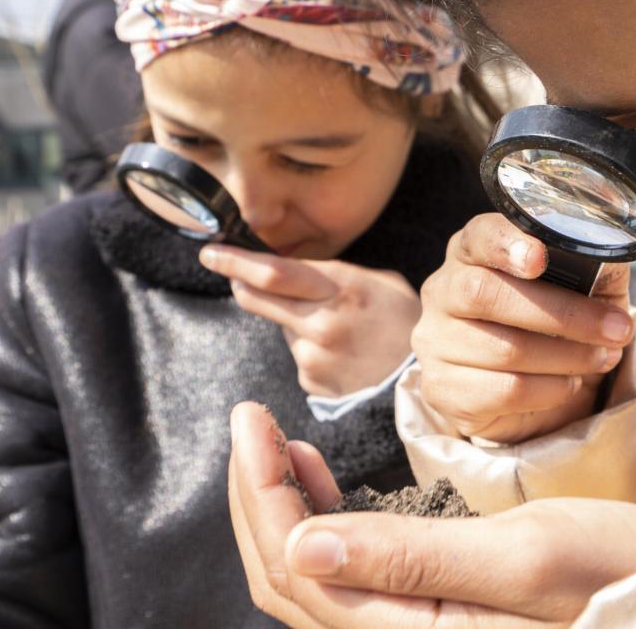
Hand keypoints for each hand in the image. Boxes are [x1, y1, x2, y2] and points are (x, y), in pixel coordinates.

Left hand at [201, 245, 419, 396]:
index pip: (273, 272)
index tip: (210, 252)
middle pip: (259, 298)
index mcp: (342, 289)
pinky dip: (315, 355)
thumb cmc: (407, 325)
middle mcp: (322, 322)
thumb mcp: (382, 283)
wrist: (426, 383)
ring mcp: (314, 357)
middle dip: (239, 282)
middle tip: (232, 274)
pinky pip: (302, 360)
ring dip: (298, 325)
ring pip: (286, 329)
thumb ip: (336, 276)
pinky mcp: (313, 384)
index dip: (235, 261)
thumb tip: (294, 274)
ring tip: (342, 333)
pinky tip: (345, 358)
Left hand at [229, 402, 635, 627]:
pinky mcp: (433, 617)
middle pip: (290, 578)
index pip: (298, 566)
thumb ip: (408, 558)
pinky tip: (323, 484)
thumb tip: (301, 545)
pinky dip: (325, 527)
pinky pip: (352, 581)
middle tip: (251, 421)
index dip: (261, 491)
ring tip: (278, 444)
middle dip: (258, 496)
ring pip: (314, 582)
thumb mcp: (522, 555)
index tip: (252, 419)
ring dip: (285, 510)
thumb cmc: (621, 575)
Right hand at [411, 214, 635, 442]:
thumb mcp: (583, 289)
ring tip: (602, 358)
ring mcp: (436, 343)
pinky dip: (550, 390)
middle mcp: (443, 292)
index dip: (507, 244)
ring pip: (504, 348)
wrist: (531, 396)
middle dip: (563, 313)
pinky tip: (568, 384)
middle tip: (615, 328)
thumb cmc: (553, 327)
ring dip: (568, 356)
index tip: (540, 258)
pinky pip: (504, 390)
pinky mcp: (444, 389)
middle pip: (485, 294)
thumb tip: (613, 252)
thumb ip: (593, 266)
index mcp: (472, 253)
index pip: (479, 236)